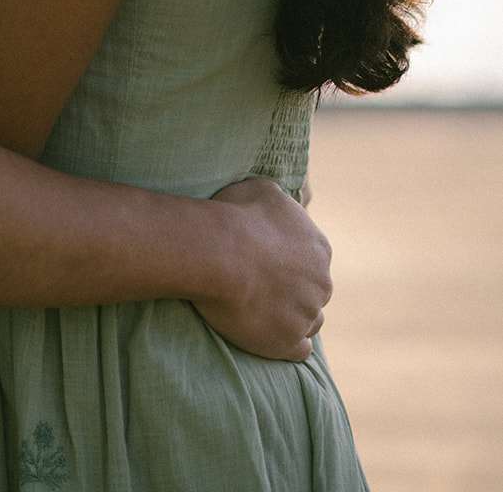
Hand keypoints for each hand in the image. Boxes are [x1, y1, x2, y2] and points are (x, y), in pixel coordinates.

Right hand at [192, 177, 331, 361]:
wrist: (219, 252)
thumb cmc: (237, 216)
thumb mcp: (264, 190)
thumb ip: (285, 203)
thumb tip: (295, 199)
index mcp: (319, 247)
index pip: (315, 260)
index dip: (292, 263)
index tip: (269, 263)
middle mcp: (322, 282)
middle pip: (315, 292)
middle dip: (295, 291)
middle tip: (263, 287)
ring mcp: (307, 314)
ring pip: (310, 321)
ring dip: (293, 318)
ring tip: (265, 312)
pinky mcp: (289, 342)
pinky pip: (300, 351)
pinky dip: (288, 344)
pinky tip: (271, 336)